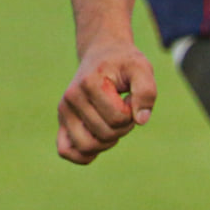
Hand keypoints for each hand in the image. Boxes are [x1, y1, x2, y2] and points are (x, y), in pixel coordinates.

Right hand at [57, 35, 155, 163]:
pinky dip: (84, 155)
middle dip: (123, 127)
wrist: (102, 54)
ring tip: (113, 122)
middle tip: (125, 109)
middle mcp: (70, 98)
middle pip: (104, 134)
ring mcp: (64, 112)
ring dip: (108, 141)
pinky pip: (66, 151)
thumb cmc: (124, 63)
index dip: (133, 112)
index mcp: (89, 84)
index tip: (130, 97)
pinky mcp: (63, 122)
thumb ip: (146, 91)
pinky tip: (100, 143)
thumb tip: (141, 120)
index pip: (118, 117)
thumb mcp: (142, 69)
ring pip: (87, 146)